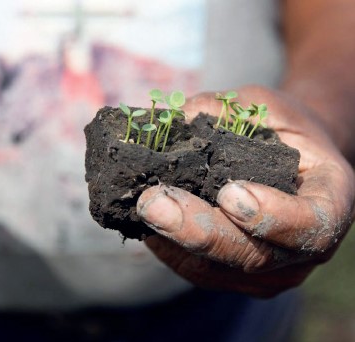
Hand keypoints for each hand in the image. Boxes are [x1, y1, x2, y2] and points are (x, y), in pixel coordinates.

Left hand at [136, 85, 354, 296]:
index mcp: (329, 201)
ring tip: (142, 207)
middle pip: (253, 256)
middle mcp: (304, 248)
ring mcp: (269, 270)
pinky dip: (169, 248)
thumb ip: (227, 110)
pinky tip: (146, 222)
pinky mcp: (234, 275)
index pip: (312, 225)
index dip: (272, 216)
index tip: (229, 193)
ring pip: (219, 271)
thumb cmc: (280, 129)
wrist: (285, 159)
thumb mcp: (263, 105)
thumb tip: (174, 120)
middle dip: (199, 231)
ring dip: (175, 241)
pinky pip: (198, 272)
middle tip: (153, 203)